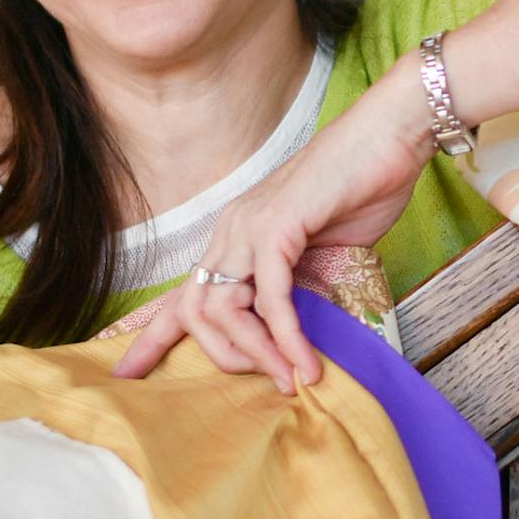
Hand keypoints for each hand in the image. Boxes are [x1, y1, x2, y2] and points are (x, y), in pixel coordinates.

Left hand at [111, 50, 438, 388]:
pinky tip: (305, 361)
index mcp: (236, 236)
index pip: (184, 293)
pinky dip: (287, 335)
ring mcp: (250, 226)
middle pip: (192, 309)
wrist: (390, 135)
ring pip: (224, 308)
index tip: (128, 372)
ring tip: (289, 376)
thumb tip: (295, 340)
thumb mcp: (324, 253)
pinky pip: (271, 297)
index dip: (152, 336)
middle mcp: (232, 230)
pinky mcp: (277, 226)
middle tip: (261, 383)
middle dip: (215, 355)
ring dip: (256, 352)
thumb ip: (302, 289)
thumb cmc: (362, 188)